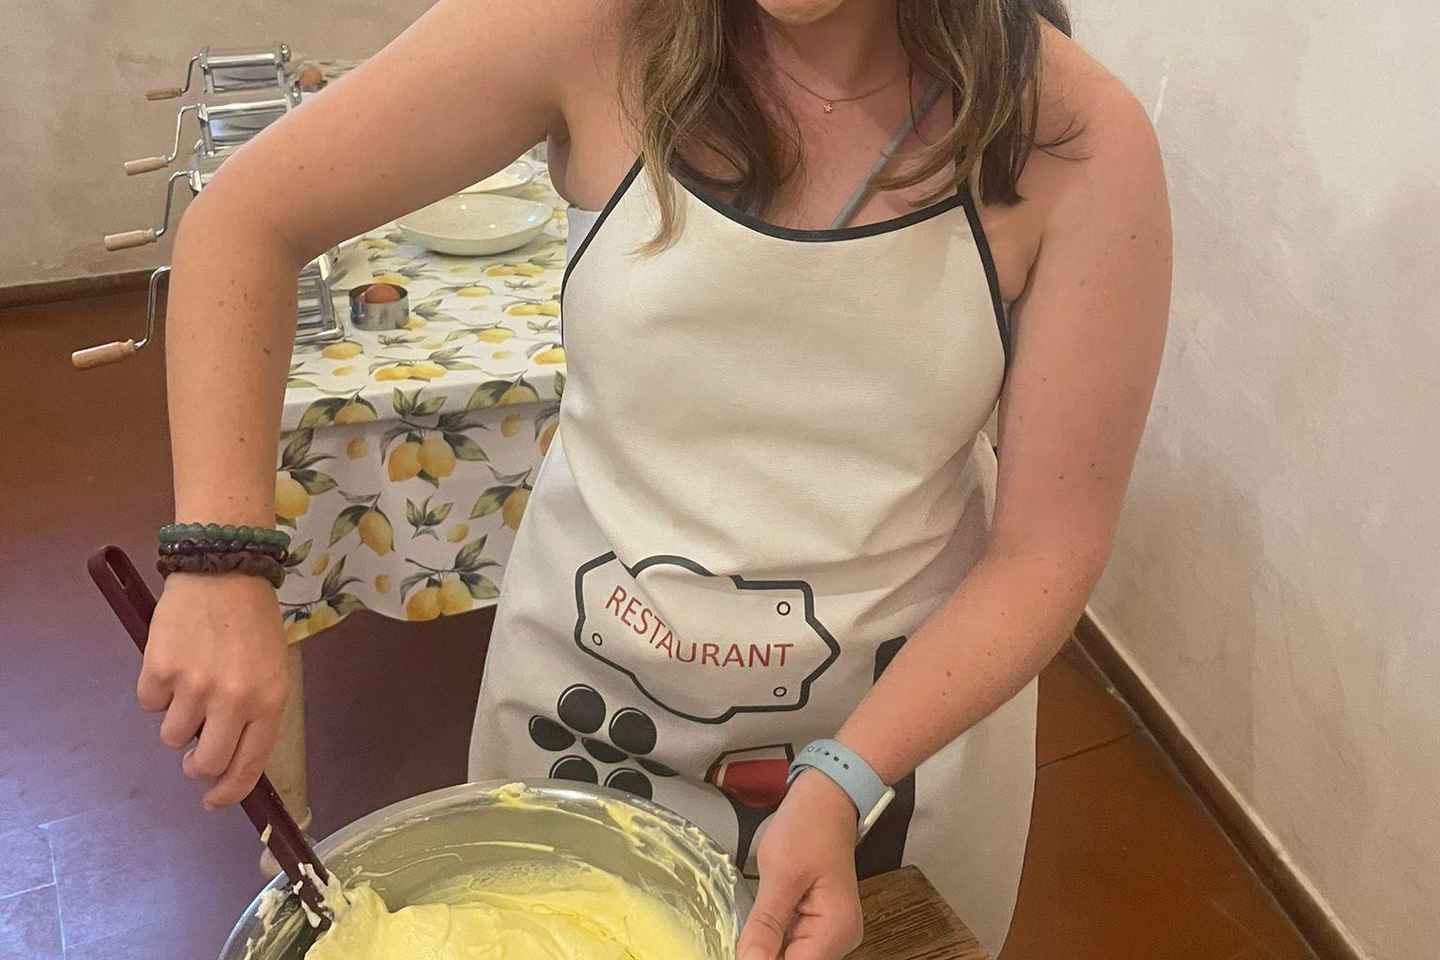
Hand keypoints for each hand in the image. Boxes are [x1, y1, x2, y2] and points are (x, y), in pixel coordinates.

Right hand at [137, 573, 288, 807]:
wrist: (224, 571)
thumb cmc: (253, 621)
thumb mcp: (272, 668)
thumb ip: (256, 710)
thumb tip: (231, 754)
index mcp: (268, 701)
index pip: (248, 764)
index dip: (229, 791)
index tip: (214, 801)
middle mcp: (233, 700)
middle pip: (205, 763)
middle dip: (197, 766)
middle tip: (196, 750)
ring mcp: (194, 686)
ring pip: (172, 736)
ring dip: (177, 719)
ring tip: (190, 683)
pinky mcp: (159, 670)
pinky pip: (149, 703)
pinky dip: (156, 691)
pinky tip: (173, 663)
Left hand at [737, 770, 863, 959]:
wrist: (826, 801)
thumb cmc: (808, 827)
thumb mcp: (779, 875)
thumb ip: (765, 926)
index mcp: (835, 929)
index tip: (741, 949)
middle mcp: (841, 938)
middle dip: (763, 954)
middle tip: (742, 934)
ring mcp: (832, 932)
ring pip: (792, 956)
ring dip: (767, 948)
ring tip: (751, 927)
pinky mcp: (821, 924)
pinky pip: (794, 943)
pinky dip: (773, 938)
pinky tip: (760, 924)